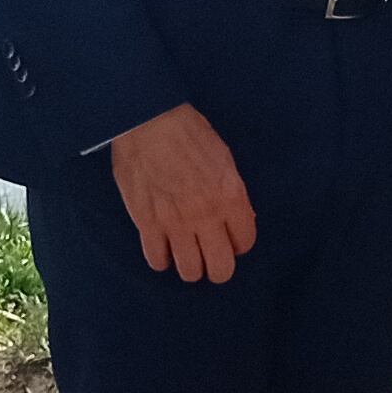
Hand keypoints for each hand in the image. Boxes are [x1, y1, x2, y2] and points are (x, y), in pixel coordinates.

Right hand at [112, 104, 256, 283]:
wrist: (146, 121)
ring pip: (189, 271)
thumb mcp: (223, 158)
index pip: (245, 242)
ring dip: (190, 266)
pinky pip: (157, 260)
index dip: (238, 244)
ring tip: (186, 255)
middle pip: (221, 269)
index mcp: (231, 196)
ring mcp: (175, 223)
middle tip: (210, 258)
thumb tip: (237, 217)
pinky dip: (161, 259)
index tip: (229, 239)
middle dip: (218, 268)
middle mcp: (207, 216)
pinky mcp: (147, 223)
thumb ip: (231, 192)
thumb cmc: (188, 132)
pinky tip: (162, 249)